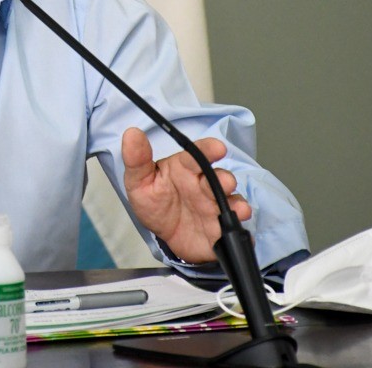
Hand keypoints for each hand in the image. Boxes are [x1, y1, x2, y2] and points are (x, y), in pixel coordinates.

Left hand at [121, 128, 250, 263]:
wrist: (164, 237)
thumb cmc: (155, 204)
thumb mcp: (139, 183)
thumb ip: (137, 160)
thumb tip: (132, 133)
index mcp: (185, 169)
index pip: (197, 154)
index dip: (208, 149)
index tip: (218, 148)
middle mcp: (203, 184)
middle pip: (219, 176)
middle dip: (225, 178)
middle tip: (225, 182)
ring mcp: (215, 204)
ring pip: (231, 198)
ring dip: (236, 201)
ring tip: (235, 207)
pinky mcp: (223, 224)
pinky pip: (235, 222)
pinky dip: (240, 222)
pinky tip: (238, 221)